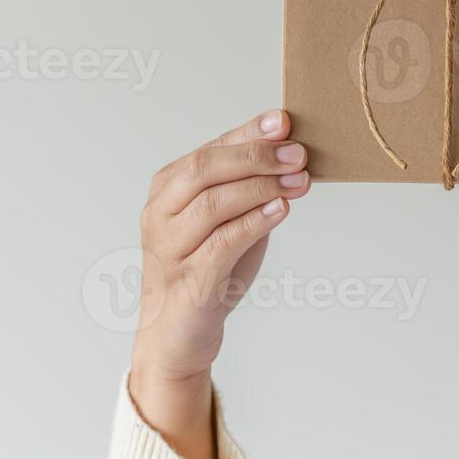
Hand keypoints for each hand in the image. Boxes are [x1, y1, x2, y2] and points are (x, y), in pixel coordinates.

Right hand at [129, 110, 309, 458]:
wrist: (176, 337)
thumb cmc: (204, 272)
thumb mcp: (226, 222)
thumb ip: (247, 189)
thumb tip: (288, 150)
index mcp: (166, 191)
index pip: (209, 149)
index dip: (248, 133)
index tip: (283, 121)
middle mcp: (160, 215)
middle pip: (205, 169)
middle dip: (256, 157)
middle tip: (297, 155)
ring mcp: (169, 249)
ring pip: (213, 203)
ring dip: (261, 187)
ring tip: (298, 182)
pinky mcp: (187, 283)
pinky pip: (221, 244)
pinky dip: (253, 223)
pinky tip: (280, 210)